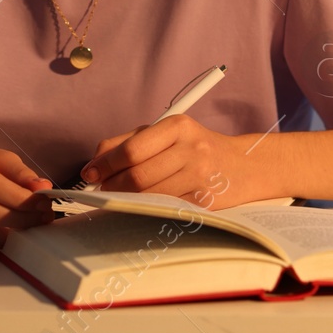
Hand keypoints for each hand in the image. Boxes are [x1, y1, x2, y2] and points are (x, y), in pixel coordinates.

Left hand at [80, 114, 257, 208]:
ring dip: (125, 199)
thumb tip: (95, 162)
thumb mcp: (168, 133)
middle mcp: (190, 148)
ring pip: (148, 194)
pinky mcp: (203, 200)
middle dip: (111, 185)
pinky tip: (140, 204)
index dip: (105, 164)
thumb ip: (130, 141)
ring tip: (117, 196)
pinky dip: (146, 207)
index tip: (89, 173)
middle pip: (138, 174)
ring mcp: (199, 176)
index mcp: (177, 126)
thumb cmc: (196, 147)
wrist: (243, 166)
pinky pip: (163, 206)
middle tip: (100, 189)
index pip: (132, 149)